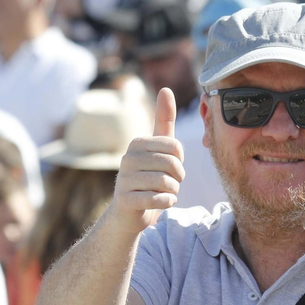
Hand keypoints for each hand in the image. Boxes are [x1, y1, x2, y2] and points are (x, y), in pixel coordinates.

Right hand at [110, 88, 183, 234]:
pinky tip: (160, 203)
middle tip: (170, 184)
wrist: (128, 214)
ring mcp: (124, 179)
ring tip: (164, 194)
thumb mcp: (157, 149)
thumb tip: (165, 89)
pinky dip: (166, 203)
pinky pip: (158, 199)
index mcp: (137, 143)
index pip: (175, 147)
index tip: (172, 169)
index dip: (180, 162)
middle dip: (177, 178)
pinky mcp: (125, 200)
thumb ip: (164, 121)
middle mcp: (127, 158)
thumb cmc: (148, 179)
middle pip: (172, 165)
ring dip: (173, 192)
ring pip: (166, 183)